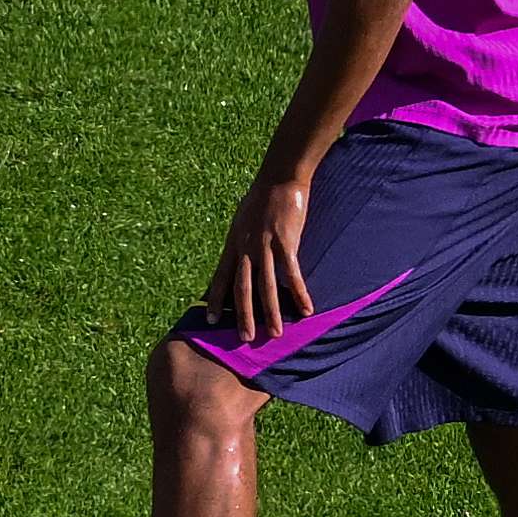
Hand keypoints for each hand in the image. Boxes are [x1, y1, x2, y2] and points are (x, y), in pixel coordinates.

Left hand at [204, 174, 314, 342]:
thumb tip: (238, 256)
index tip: (211, 320)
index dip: (216, 299)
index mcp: (233, 243)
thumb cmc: (262, 198)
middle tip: (244, 338)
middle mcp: (245, 247)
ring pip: (266, 286)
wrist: (278, 178)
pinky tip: (306, 309)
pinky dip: (299, 293)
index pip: (220, 277)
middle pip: (242, 288)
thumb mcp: (242, 221)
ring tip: (276, 334)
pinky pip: (292, 274)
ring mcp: (264, 245)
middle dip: (243, 315)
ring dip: (272, 312)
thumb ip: (240, 241)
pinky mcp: (285, 242)